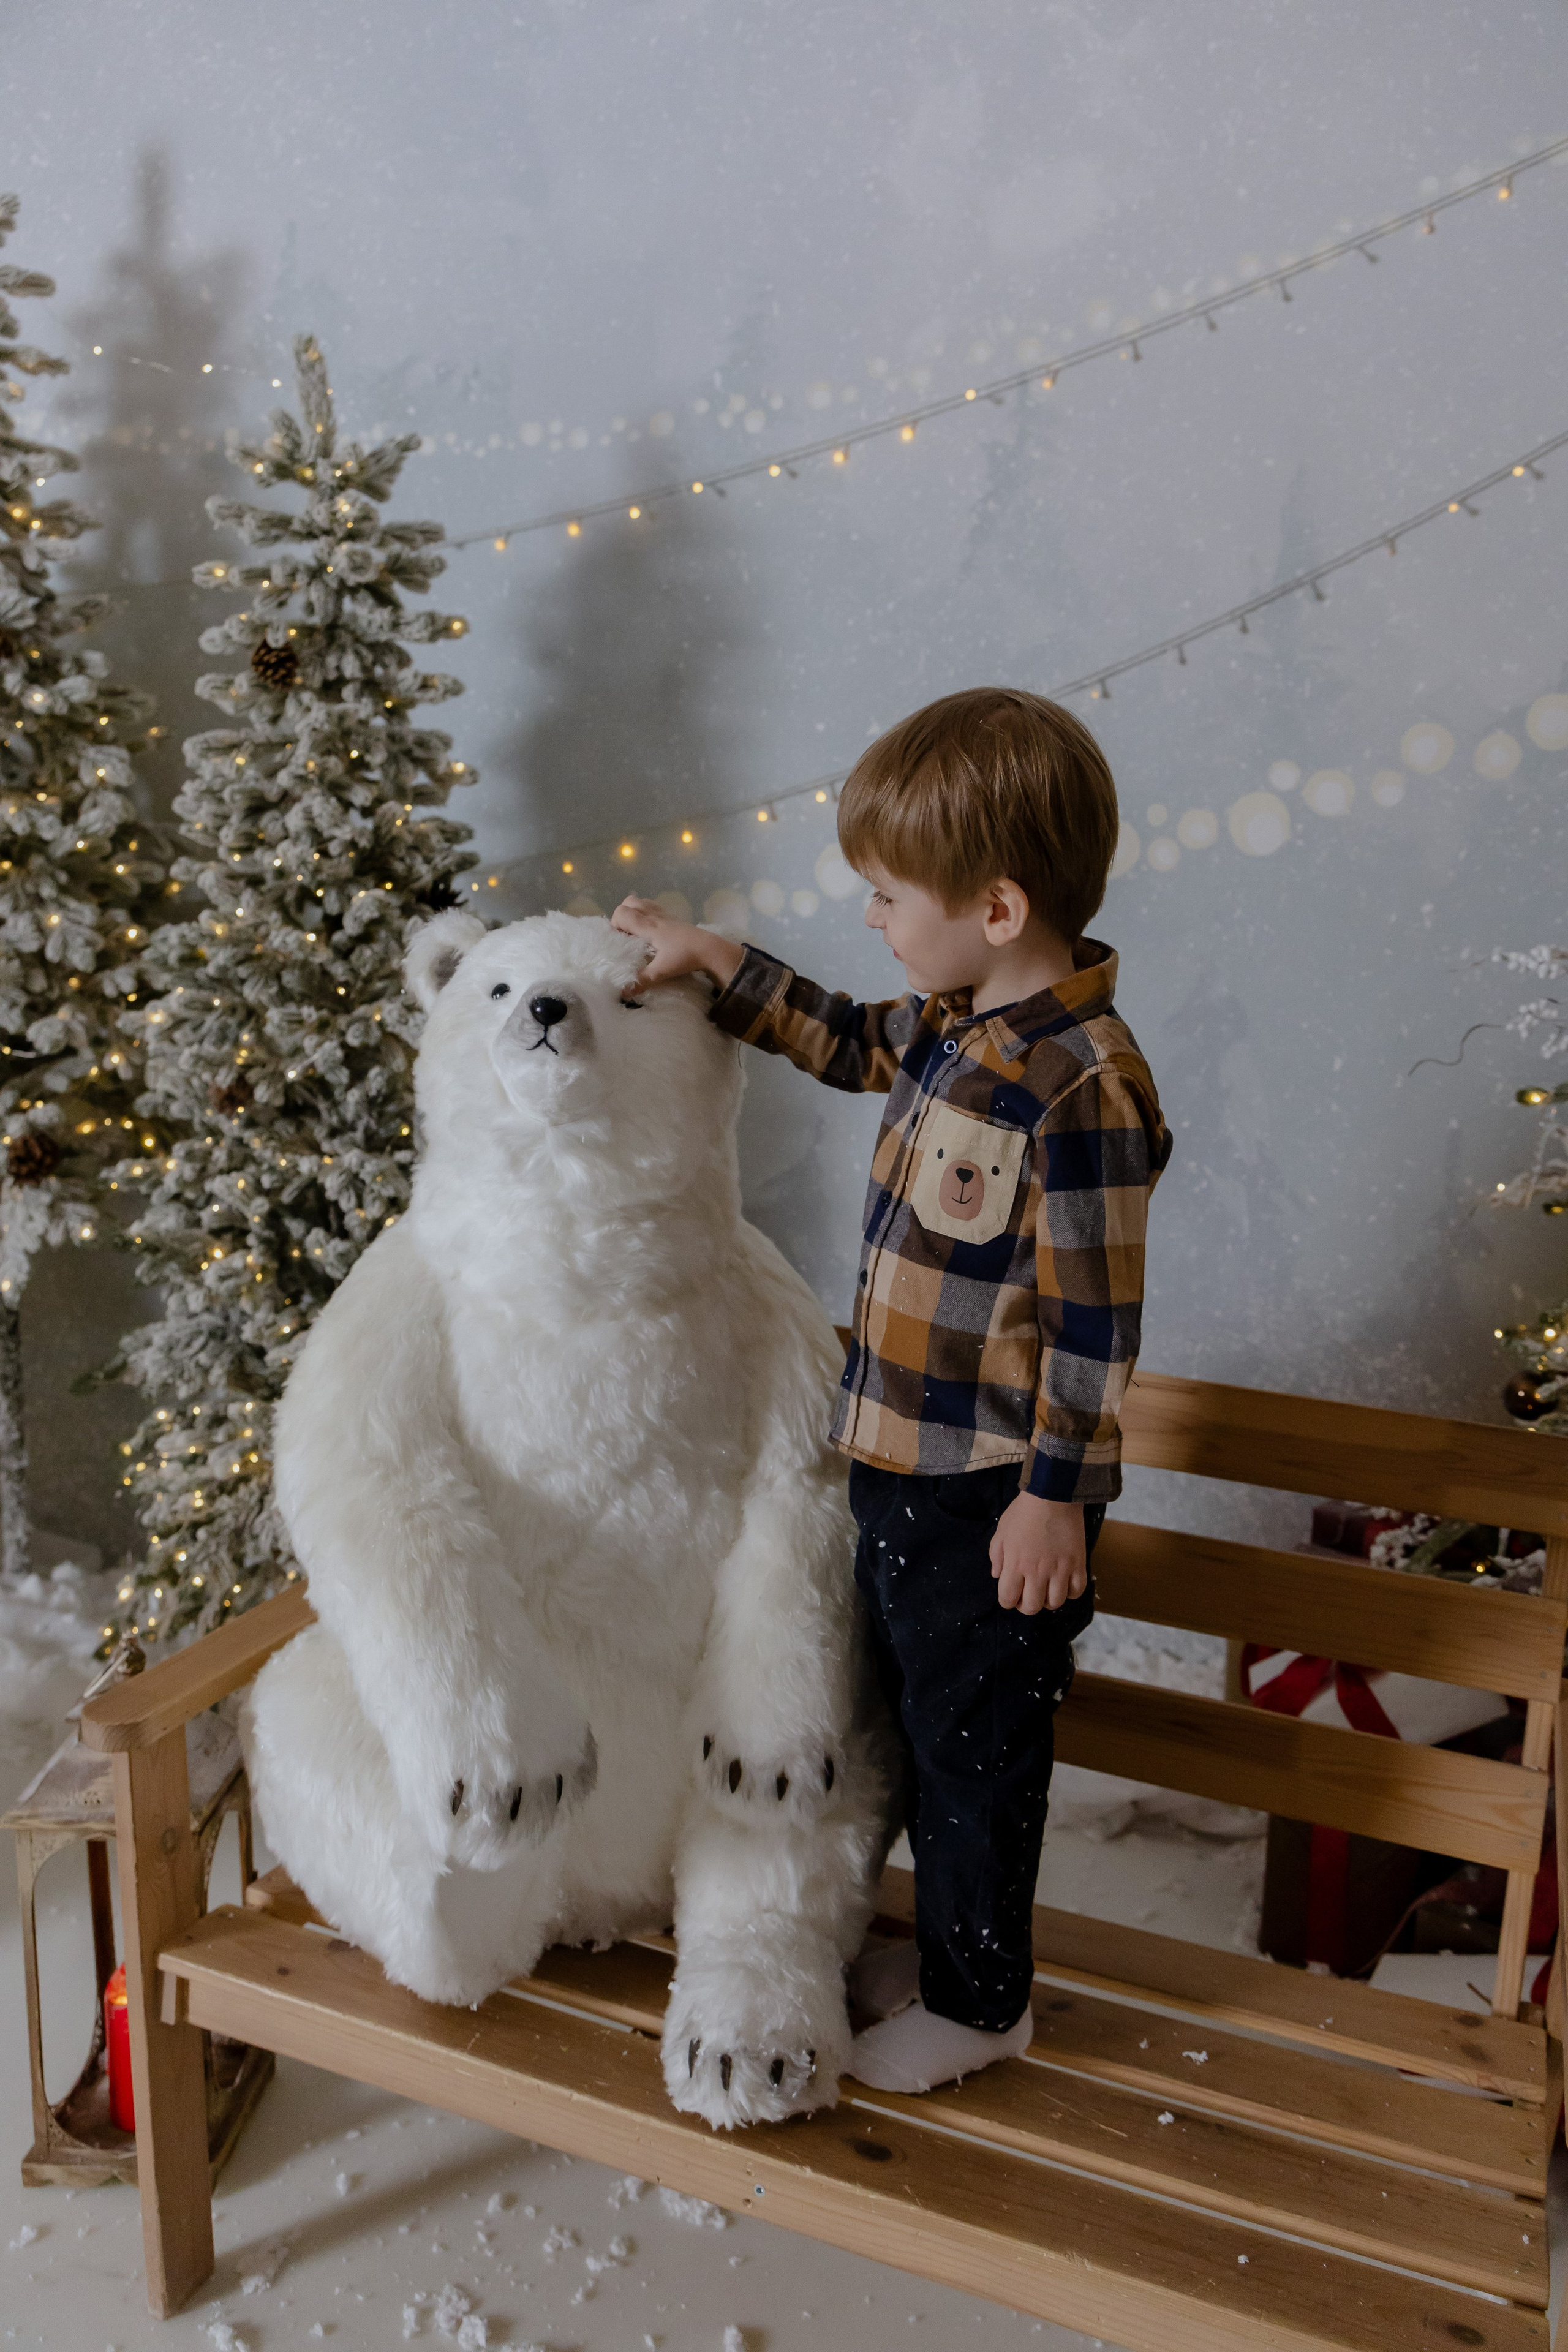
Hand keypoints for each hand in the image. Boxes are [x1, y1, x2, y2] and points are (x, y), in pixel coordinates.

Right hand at [611, 896, 744, 992]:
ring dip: (634, 913)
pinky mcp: (672, 917)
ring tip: (636, 932)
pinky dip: (646, 914)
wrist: (710, 949)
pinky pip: (653, 907)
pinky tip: (651, 931)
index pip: (622, 913)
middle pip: (629, 902)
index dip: (615, 924)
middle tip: (626, 935)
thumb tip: (624, 993)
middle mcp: (654, 916)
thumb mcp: (662, 971)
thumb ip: (642, 980)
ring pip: (641, 902)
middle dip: (622, 916)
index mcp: (648, 926)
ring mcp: (664, 914)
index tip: (619, 940)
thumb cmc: (685, 957)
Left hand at [990, 1492, 1086, 1615]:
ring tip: (1046, 1588)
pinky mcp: (1077, 1564)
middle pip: (1031, 1607)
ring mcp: (1059, 1569)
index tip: (1011, 1593)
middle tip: (1028, 1594)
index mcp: (1015, 1564)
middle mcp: (1037, 1571)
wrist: (1052, 1496)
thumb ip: (996, 1556)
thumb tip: (997, 1576)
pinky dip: (1070, 1592)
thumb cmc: (1023, 1512)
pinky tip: (1064, 1582)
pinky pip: (1077, 1591)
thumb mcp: (1001, 1531)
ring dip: (1048, 1600)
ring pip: (1055, 1603)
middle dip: (1026, 1605)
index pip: (1007, 1599)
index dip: (1007, 1600)